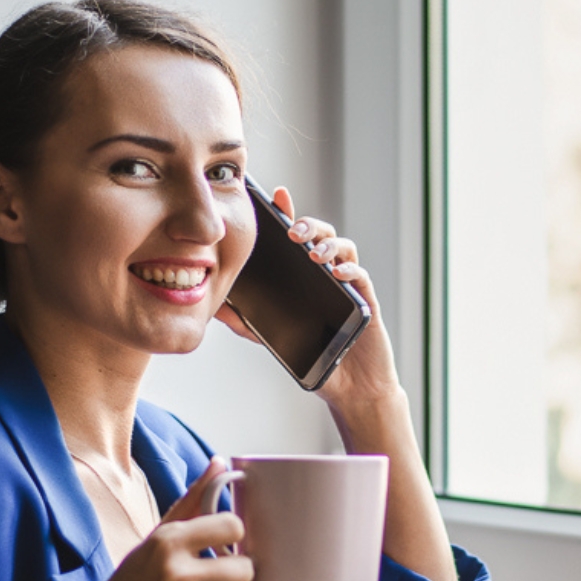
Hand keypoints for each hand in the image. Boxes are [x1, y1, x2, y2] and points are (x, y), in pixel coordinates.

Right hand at [76, 459, 253, 580]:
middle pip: (243, 566)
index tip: (224, 543)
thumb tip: (220, 463)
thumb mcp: (153, 540)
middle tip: (212, 576)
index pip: (232, 526)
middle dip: (235, 572)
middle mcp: (176, 571)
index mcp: (167, 541)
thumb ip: (191, 501)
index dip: (234, 536)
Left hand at [215, 186, 402, 411]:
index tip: (278, 195)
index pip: (297, 239)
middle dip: (307, 226)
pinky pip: (360, 277)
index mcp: (305, 277)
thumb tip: (214, 306)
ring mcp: (348, 286)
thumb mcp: (271, 336)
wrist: (348, 385)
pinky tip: (336, 273)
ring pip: (344, 249)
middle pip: (321, 235)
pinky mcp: (365, 302)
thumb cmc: (314, 356)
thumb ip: (245, 320)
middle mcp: (326, 275)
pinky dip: (348, 271)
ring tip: (313, 253)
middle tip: (293, 232)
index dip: (289, 215)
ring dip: (328, 245)